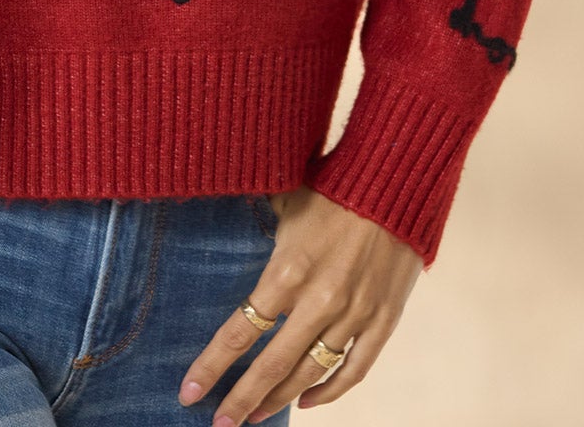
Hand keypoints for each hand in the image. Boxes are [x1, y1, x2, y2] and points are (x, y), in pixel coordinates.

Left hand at [177, 187, 422, 422]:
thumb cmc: (330, 186)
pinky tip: (307, 401)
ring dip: (280, 399)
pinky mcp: (383, 320)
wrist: (395, 181)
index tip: (189, 392)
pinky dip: (329, 390)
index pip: (241, 330)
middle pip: (272, 365)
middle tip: (218, 425)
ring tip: (254, 416)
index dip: (212, 365)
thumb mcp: (283, 202)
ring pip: (311, 373)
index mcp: (288, 270)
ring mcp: (354, 313)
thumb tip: (218, 225)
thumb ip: (256, 227)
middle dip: (241, 399)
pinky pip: (354, 369)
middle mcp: (320, 300)